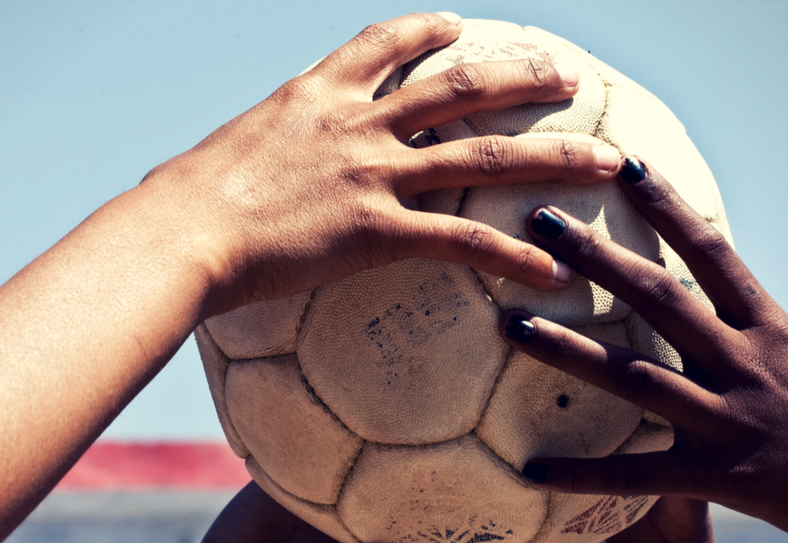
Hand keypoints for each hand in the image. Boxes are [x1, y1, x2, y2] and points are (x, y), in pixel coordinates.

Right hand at [139, 12, 621, 316]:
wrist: (180, 232)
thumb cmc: (181, 202)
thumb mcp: (220, 154)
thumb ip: (252, 152)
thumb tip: (229, 169)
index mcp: (314, 93)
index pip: (382, 43)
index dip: (425, 31)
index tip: (457, 26)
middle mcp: (356, 121)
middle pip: (458, 88)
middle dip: (521, 77)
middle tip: (568, 76)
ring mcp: (373, 172)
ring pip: (484, 155)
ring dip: (554, 155)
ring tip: (607, 160)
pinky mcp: (379, 229)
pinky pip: (464, 240)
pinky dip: (513, 255)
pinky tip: (553, 270)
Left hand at [498, 158, 787, 542]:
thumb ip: (753, 336)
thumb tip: (713, 308)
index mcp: (770, 328)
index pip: (713, 251)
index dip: (668, 206)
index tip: (626, 164)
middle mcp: (745, 361)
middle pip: (659, 297)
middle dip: (598, 255)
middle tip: (539, 221)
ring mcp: (729, 418)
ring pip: (634, 376)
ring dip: (567, 349)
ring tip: (512, 326)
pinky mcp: (721, 477)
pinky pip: (637, 476)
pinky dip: (583, 475)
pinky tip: (531, 470)